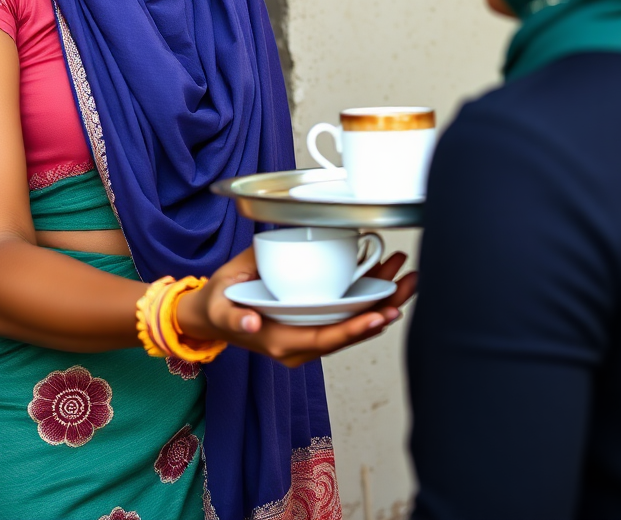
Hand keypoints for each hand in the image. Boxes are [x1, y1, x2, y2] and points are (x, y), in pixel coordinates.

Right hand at [177, 246, 417, 367]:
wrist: (213, 314)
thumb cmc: (218, 306)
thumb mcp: (220, 308)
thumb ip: (234, 315)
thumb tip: (250, 321)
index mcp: (283, 342)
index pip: (328, 339)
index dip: (357, 328)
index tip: (381, 313)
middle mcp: (302, 344)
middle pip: (351, 332)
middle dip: (383, 309)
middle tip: (407, 283)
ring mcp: (310, 334)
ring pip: (354, 323)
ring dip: (382, 301)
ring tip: (405, 276)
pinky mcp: (313, 322)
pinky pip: (346, 316)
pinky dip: (368, 299)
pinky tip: (385, 280)